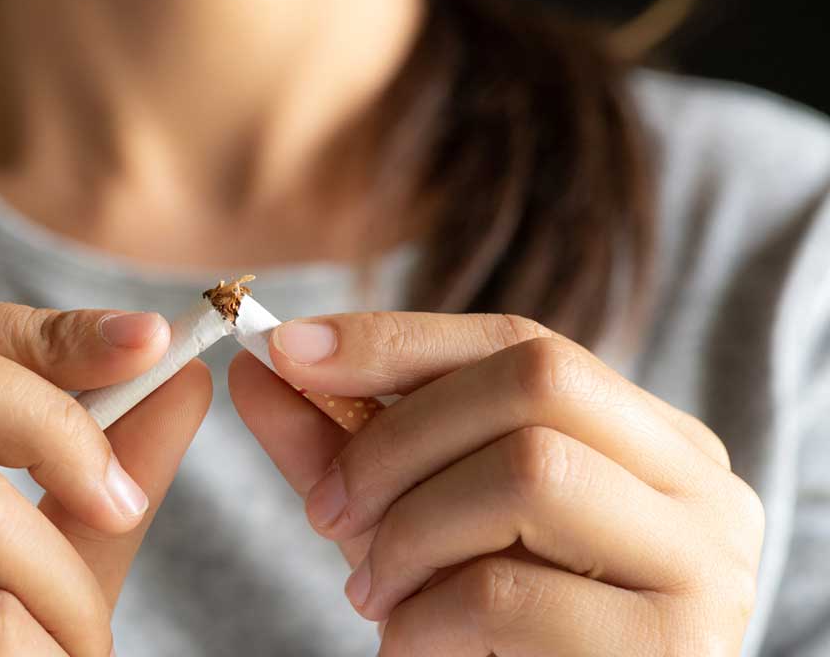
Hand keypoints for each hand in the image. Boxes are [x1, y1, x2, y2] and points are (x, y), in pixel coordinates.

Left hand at [229, 312, 763, 655]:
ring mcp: (705, 562)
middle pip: (537, 382)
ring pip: (531, 471)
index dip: (397, 338)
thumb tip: (257, 367)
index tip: (287, 349)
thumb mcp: (416, 518)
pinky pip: (512, 592)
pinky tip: (411, 646)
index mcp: (650, 437)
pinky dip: (427, 617)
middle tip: (326, 510)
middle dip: (398, 436)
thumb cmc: (490, 631)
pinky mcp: (677, 648)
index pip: (522, 341)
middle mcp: (699, 484)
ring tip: (374, 594)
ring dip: (411, 531)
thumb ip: (347, 444)